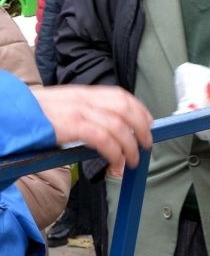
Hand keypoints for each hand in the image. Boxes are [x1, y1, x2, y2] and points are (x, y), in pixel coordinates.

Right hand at [33, 85, 152, 169]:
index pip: (119, 96)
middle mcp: (81, 99)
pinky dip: (115, 151)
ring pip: (117, 125)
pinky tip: (117, 162)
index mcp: (80, 94)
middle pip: (124, 108)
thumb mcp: (59, 110)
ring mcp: (75, 111)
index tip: (148, 123)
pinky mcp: (68, 126)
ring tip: (133, 160)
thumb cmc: (28, 119)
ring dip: (130, 145)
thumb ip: (80, 115)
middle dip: (141, 127)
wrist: (3, 117)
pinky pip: (102, 138)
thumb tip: (104, 130)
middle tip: (146, 144)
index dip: (138, 109)